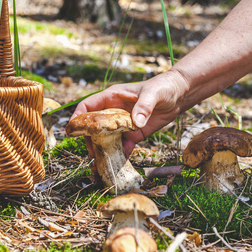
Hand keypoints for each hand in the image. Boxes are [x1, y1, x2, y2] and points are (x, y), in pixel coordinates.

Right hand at [71, 70, 188, 155]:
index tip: (72, 131)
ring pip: (106, 139)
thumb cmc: (163, 87)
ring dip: (102, 151)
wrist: (179, 95)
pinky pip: (123, 146)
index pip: (88, 106)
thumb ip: (143, 106)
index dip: (78, 117)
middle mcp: (114, 111)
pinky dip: (119, 156)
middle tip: (91, 153)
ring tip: (99, 164)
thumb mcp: (153, 94)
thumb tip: (135, 122)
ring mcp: (123, 124)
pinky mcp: (134, 134)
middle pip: (94, 127)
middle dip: (89, 140)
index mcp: (112, 97)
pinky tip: (117, 165)